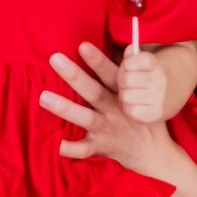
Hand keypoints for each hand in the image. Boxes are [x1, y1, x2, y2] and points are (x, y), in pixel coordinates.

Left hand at [40, 44, 180, 177]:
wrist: (153, 151)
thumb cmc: (142, 116)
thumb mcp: (144, 93)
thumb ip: (131, 73)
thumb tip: (128, 48)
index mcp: (122, 94)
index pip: (111, 74)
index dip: (98, 60)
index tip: (82, 45)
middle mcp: (114, 110)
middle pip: (94, 92)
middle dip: (75, 76)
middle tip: (55, 59)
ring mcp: (107, 129)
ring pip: (85, 118)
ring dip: (65, 108)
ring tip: (44, 97)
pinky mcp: (101, 147)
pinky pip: (84, 149)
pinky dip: (70, 148)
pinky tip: (55, 143)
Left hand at [117, 48, 168, 122]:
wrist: (176, 91)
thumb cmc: (152, 74)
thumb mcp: (144, 62)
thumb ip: (132, 56)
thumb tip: (128, 49)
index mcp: (156, 64)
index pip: (134, 60)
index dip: (127, 63)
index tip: (130, 66)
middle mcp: (160, 80)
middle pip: (127, 79)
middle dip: (123, 80)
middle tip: (128, 83)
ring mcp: (159, 98)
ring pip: (126, 96)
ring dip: (125, 95)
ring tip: (132, 93)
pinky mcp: (156, 114)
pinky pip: (131, 111)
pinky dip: (129, 108)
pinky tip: (136, 104)